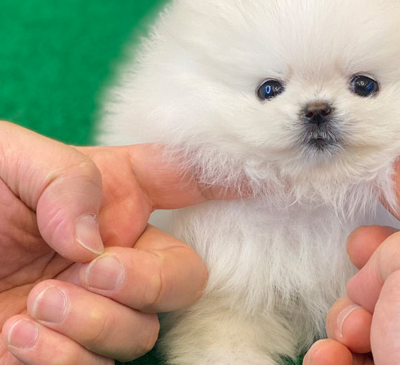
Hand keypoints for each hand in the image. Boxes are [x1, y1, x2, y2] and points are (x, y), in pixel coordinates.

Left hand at [0, 122, 237, 364]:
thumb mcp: (7, 159)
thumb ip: (67, 179)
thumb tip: (100, 236)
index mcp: (111, 195)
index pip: (187, 182)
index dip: (231, 180)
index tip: (267, 178)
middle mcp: (114, 251)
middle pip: (182, 277)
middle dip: (148, 279)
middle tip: (97, 269)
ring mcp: (93, 305)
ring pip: (141, 330)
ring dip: (96, 318)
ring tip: (36, 300)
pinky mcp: (64, 350)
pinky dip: (65, 353)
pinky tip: (21, 333)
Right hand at [305, 157, 399, 364]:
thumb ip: (396, 245)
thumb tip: (373, 278)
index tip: (382, 166)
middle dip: (373, 259)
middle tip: (359, 252)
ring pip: (373, 310)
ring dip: (353, 315)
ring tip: (362, 329)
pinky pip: (355, 353)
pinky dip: (337, 352)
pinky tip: (335, 356)